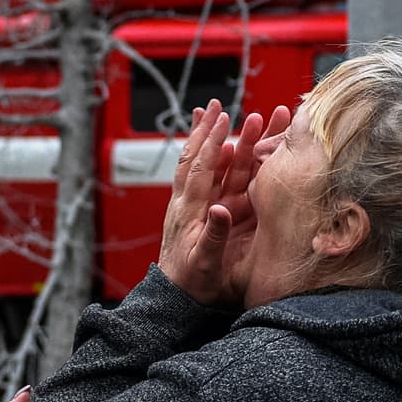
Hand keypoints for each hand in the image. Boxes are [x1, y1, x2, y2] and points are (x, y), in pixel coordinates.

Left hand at [157, 101, 281, 305]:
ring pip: (206, 165)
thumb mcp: (206, 264)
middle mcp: (188, 202)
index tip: (224, 119)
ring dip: (212, 139)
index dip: (213, 144)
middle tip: (216, 104)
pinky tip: (224, 145)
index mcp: (189, 211)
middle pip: (199, 158)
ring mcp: (194, 205)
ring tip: (217, 112)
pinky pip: (209, 178)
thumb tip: (221, 210)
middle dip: (208, 130)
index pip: (200, 170)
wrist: (177, 297)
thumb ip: (215, 236)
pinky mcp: (201, 211)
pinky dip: (215, 157)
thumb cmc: (194, 284)